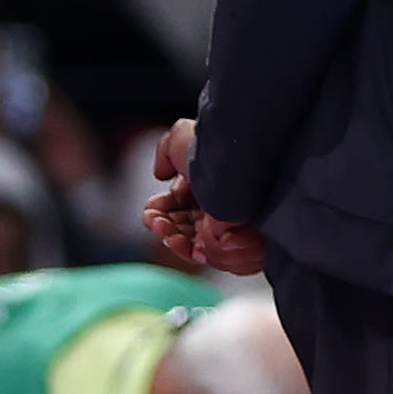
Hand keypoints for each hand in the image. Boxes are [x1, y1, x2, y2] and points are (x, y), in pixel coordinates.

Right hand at [143, 117, 266, 274]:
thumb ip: (165, 154)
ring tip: (162, 226)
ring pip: (189, 242)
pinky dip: (184, 248)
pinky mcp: (233, 242)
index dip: (160, 208)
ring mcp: (226, 225)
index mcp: (207, 183)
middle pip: (181, 225)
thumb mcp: (180, 138)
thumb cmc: (216, 149)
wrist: (240, 166)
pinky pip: (204, 256)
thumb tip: (160, 174)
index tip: (152, 208)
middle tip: (153, 219)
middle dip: (159, 223)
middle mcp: (218, 205)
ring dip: (169, 235)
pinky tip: (175, 238)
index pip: (179, 204)